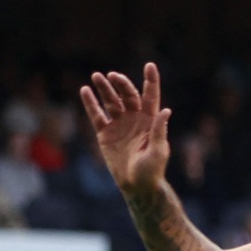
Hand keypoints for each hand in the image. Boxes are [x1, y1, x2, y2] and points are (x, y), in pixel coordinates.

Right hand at [79, 63, 170, 197]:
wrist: (136, 185)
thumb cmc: (152, 170)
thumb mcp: (158, 150)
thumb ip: (159, 130)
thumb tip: (166, 110)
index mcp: (150, 121)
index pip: (151, 96)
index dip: (151, 81)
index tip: (150, 65)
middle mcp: (135, 119)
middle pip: (128, 95)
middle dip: (121, 84)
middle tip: (112, 75)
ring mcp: (119, 124)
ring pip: (111, 101)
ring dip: (104, 89)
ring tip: (97, 76)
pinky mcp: (105, 133)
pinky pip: (96, 115)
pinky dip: (90, 103)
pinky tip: (85, 90)